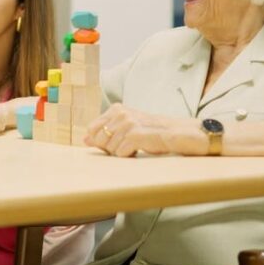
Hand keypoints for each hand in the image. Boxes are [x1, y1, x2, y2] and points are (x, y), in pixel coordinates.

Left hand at [84, 103, 200, 156]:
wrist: (178, 133)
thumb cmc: (153, 132)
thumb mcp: (127, 128)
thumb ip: (106, 131)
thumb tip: (85, 139)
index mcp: (116, 109)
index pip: (92, 128)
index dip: (99, 141)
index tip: (115, 142)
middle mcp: (120, 113)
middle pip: (99, 139)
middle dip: (110, 148)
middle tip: (128, 145)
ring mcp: (127, 123)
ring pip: (109, 148)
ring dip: (121, 152)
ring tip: (136, 145)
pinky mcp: (135, 135)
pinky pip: (120, 153)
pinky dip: (128, 155)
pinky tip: (140, 149)